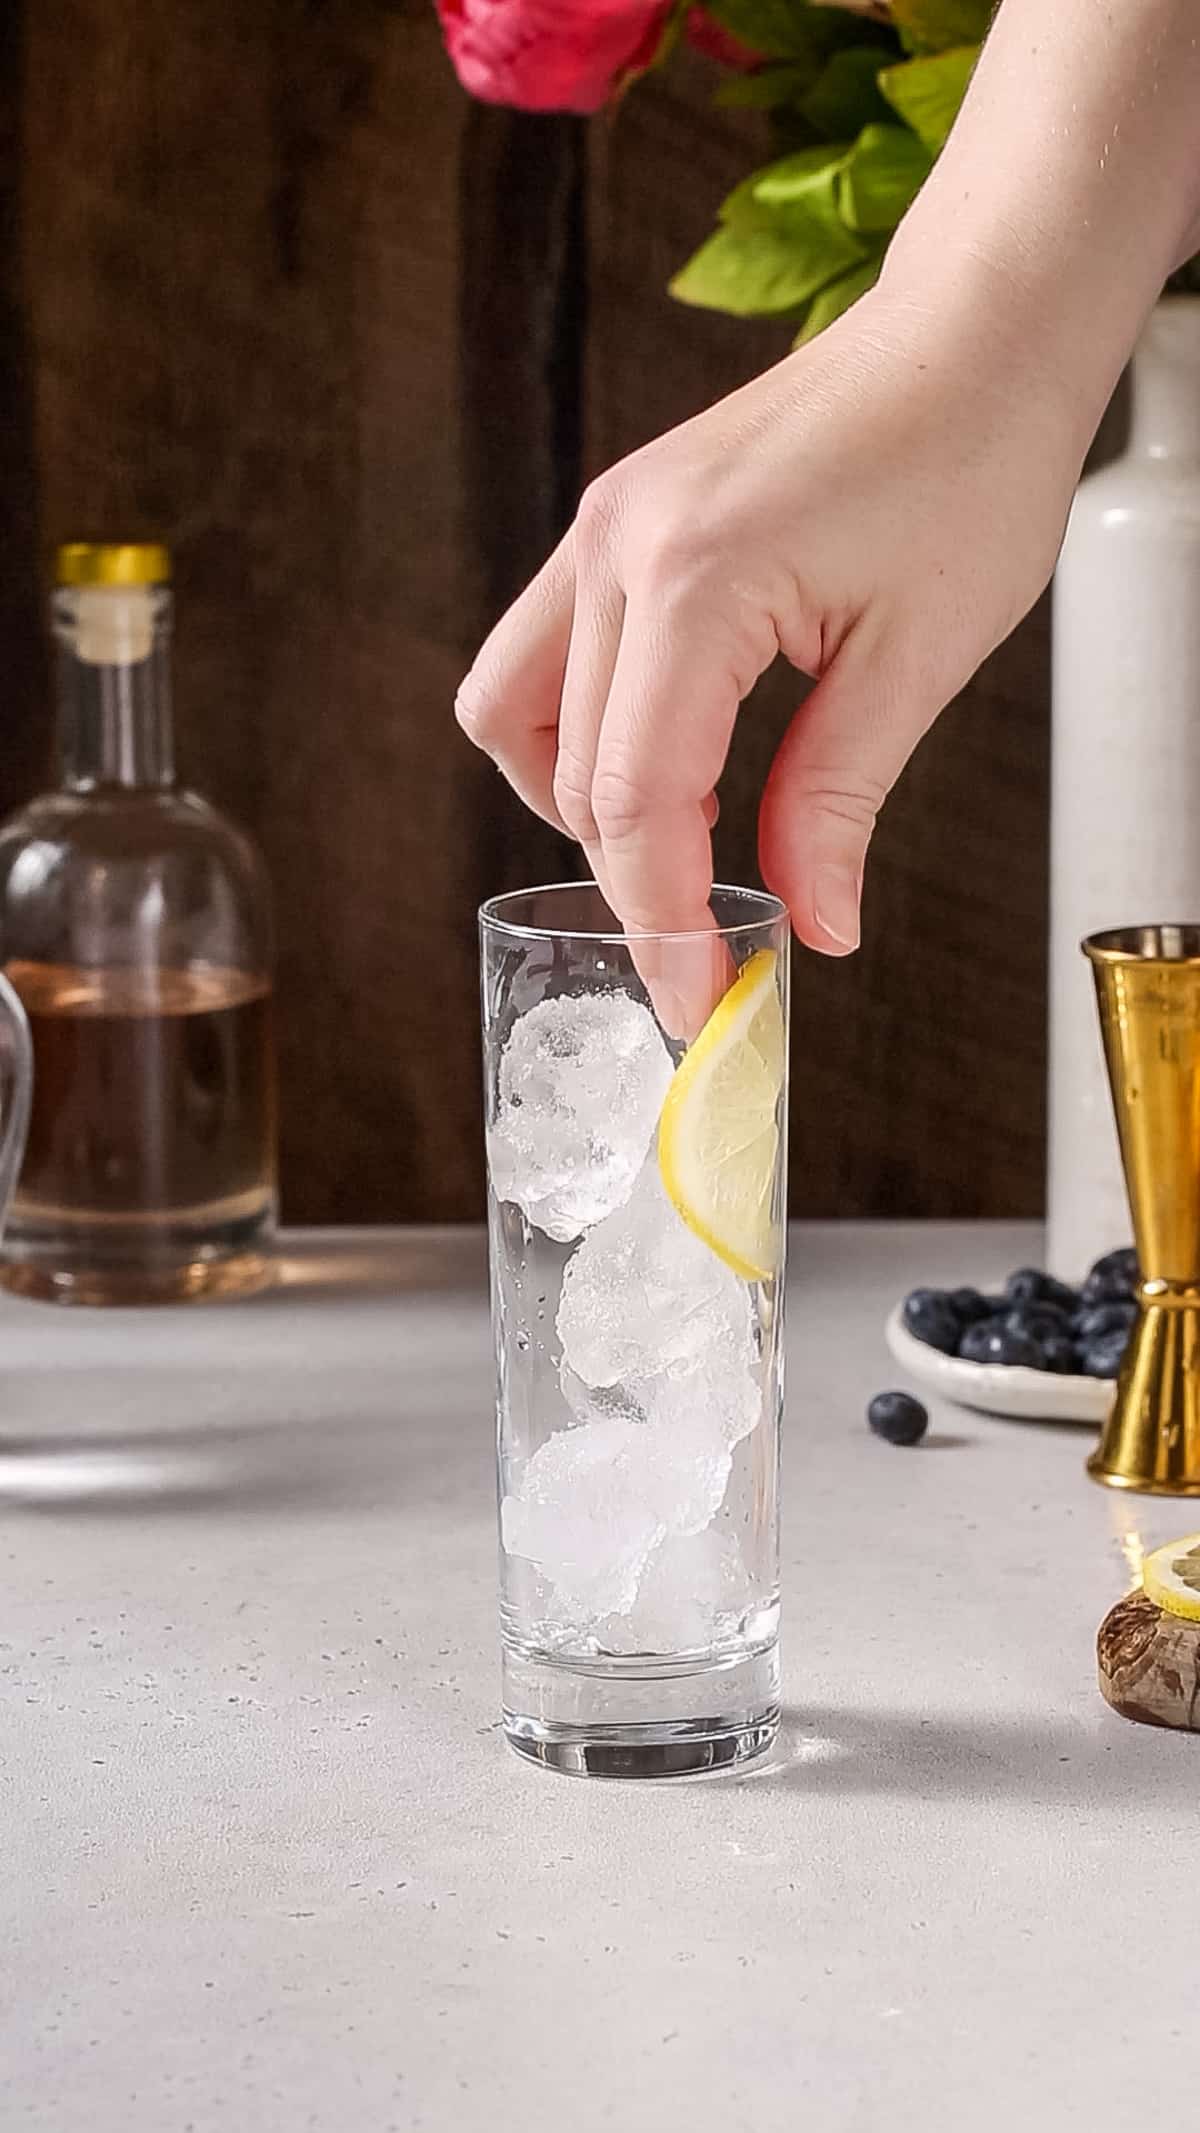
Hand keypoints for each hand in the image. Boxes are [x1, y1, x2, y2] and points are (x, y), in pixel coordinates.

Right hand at [456, 272, 1084, 956]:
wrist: (974, 330)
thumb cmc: (970, 461)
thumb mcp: (919, 658)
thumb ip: (839, 800)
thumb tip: (812, 923)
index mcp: (695, 580)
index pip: (637, 799)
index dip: (664, 919)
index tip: (701, 997)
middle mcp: (619, 546)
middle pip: (570, 774)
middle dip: (631, 884)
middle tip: (706, 953)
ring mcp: (604, 526)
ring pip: (517, 711)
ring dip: (582, 805)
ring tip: (687, 847)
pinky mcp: (615, 522)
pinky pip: (547, 654)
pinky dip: (586, 734)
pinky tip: (676, 764)